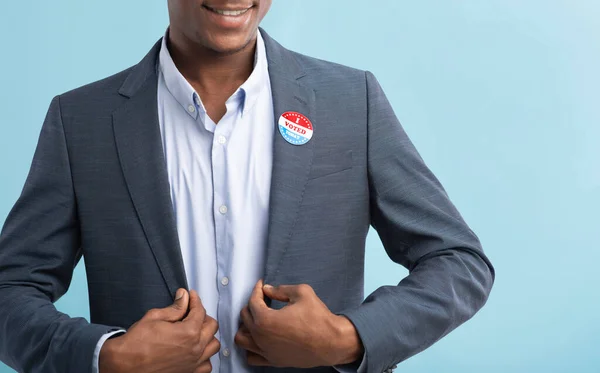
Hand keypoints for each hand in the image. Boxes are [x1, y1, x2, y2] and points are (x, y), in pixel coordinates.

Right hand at [99, 289, 219, 372]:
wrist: (124, 365)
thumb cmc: (135, 344)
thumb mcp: (154, 317)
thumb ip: (174, 308)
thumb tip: (183, 297)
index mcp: (188, 332)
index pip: (200, 311)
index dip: (195, 300)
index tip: (191, 297)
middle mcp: (195, 349)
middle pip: (211, 326)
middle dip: (203, 315)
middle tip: (192, 312)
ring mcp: (193, 363)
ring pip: (213, 345)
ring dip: (207, 336)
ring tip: (196, 331)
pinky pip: (207, 365)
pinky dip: (205, 357)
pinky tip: (195, 351)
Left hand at [234, 280, 362, 367]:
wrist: (332, 342)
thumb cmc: (319, 318)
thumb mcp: (302, 293)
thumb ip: (281, 289)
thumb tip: (268, 289)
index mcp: (265, 320)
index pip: (253, 301)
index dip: (257, 289)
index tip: (262, 286)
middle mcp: (261, 337)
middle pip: (244, 317)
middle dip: (252, 305)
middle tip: (263, 299)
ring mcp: (266, 352)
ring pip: (241, 339)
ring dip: (246, 327)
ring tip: (257, 319)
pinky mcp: (274, 361)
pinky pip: (251, 356)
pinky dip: (251, 347)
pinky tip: (260, 338)